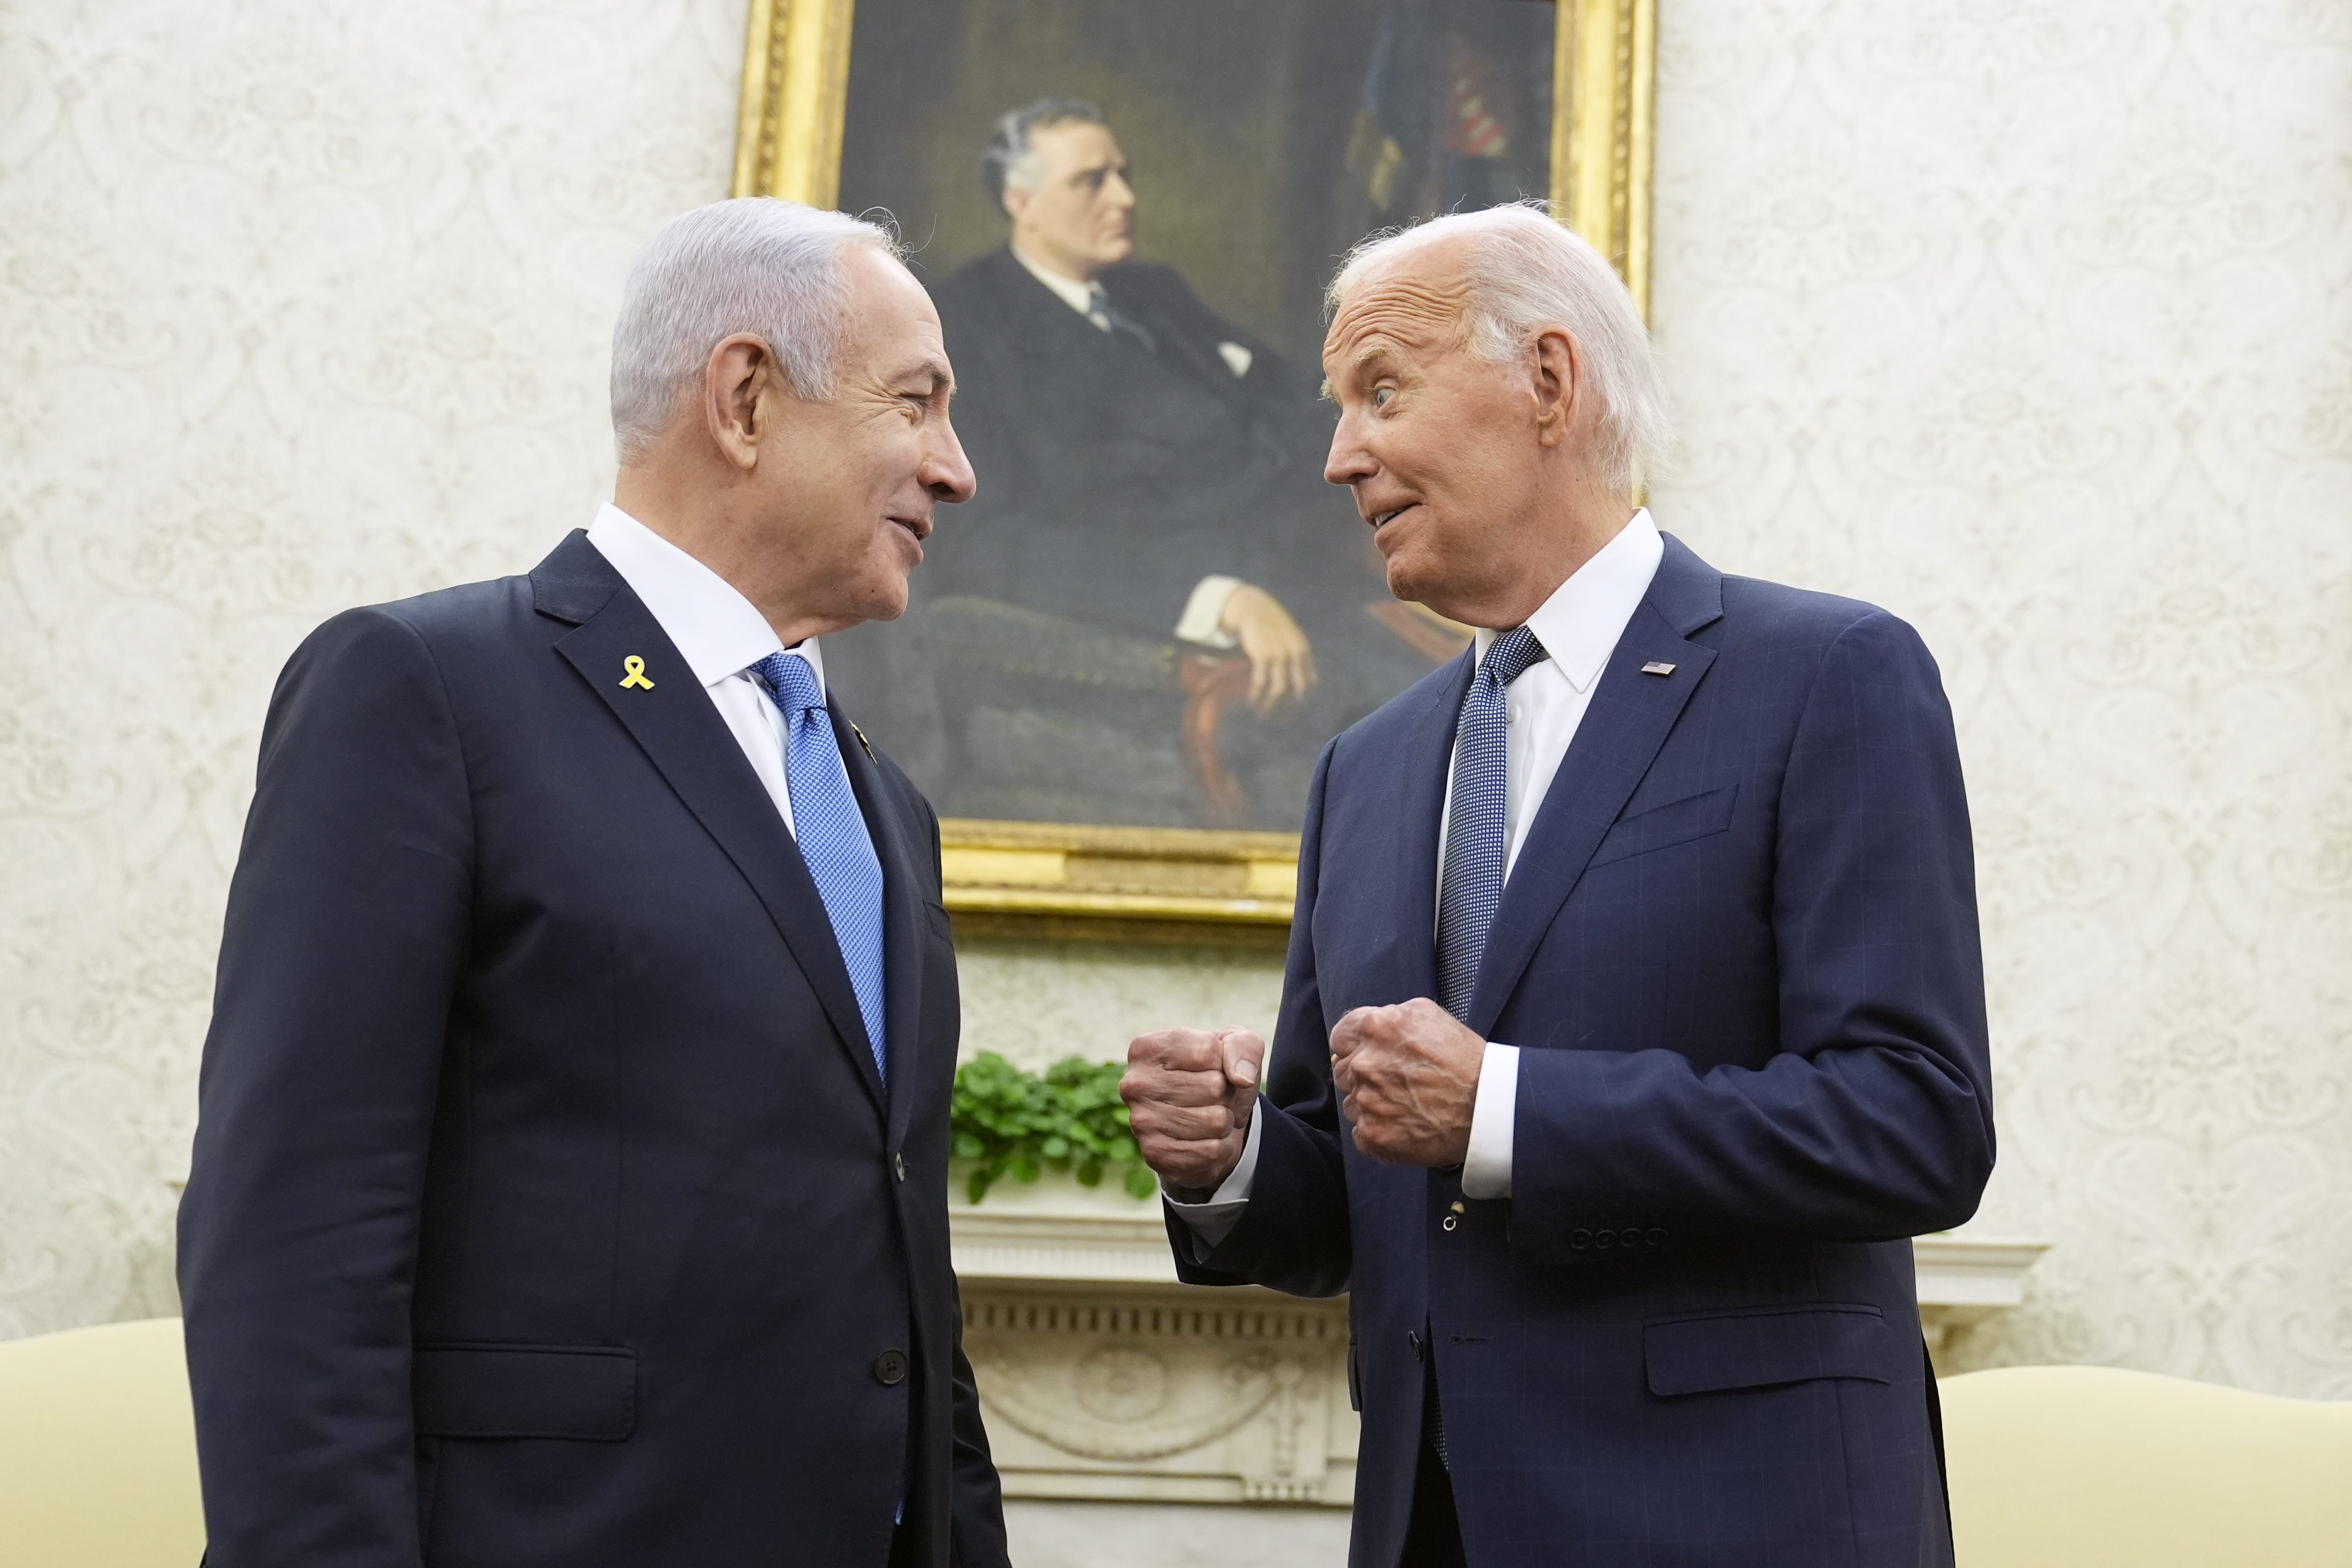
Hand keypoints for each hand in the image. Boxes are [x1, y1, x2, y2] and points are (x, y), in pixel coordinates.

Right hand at [1120, 1027, 1264, 1197]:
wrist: (1205, 1121)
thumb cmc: (1216, 1073)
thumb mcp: (1235, 1045)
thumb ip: (1243, 1047)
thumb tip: (1242, 1078)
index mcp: (1147, 1048)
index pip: (1207, 1050)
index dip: (1223, 1061)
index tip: (1212, 1066)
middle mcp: (1135, 1084)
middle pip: (1214, 1086)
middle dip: (1226, 1092)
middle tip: (1212, 1095)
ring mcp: (1142, 1122)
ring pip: (1216, 1120)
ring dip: (1225, 1120)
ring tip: (1209, 1115)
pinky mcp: (1155, 1155)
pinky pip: (1212, 1151)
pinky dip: (1221, 1146)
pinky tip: (1204, 1138)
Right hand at [1219, 583, 1317, 711]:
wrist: (1255, 609)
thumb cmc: (1273, 626)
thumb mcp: (1293, 639)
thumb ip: (1302, 658)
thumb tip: (1313, 683)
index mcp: (1304, 651)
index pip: (1309, 683)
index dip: (1303, 700)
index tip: (1293, 711)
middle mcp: (1294, 654)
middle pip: (1297, 690)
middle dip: (1289, 708)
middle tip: (1279, 718)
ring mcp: (1279, 655)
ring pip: (1278, 690)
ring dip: (1270, 705)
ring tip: (1262, 713)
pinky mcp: (1262, 655)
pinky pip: (1260, 682)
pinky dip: (1256, 694)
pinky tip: (1252, 700)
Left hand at [1329, 999, 1483, 1165]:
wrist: (1488, 1108)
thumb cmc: (1464, 1060)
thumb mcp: (1427, 1014)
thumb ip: (1388, 1016)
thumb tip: (1363, 1030)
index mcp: (1375, 1028)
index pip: (1340, 1037)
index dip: (1355, 1046)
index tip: (1370, 1055)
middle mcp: (1364, 1064)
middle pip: (1343, 1070)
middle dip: (1364, 1074)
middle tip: (1396, 1081)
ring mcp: (1366, 1102)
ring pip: (1351, 1103)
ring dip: (1371, 1103)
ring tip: (1405, 1104)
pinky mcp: (1372, 1135)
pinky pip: (1360, 1132)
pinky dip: (1378, 1130)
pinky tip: (1403, 1124)